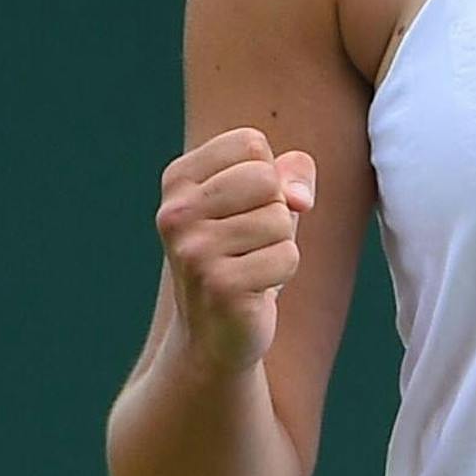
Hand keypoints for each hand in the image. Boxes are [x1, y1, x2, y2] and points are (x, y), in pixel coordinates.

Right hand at [156, 127, 317, 375]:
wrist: (214, 331)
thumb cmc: (244, 253)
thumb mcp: (266, 200)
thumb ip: (291, 173)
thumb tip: (299, 198)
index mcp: (178, 180)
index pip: (251, 144)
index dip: (267, 175)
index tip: (244, 207)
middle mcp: (176, 213)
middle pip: (266, 178)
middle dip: (276, 210)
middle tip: (250, 241)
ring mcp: (193, 250)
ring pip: (281, 219)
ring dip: (280, 244)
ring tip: (250, 264)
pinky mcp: (219, 285)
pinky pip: (287, 256)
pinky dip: (282, 272)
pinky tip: (254, 286)